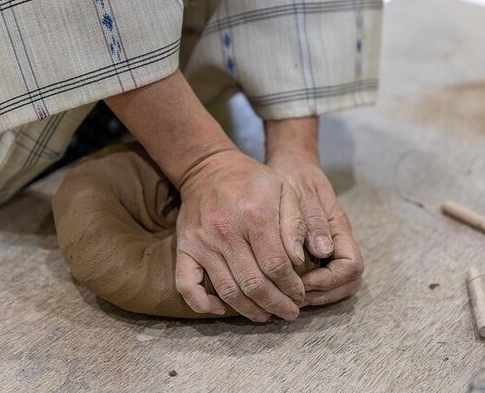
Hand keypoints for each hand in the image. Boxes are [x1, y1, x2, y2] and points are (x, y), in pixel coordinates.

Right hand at [175, 149, 307, 321]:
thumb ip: (297, 223)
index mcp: (255, 216)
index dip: (292, 287)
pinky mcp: (184, 248)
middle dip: (276, 304)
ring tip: (266, 316)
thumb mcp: (285, 189)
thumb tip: (299, 260)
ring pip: (227, 290)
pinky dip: (202, 304)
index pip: (276, 266)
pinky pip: (186, 285)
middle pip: (254, 284)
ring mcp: (202, 243)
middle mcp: (226, 232)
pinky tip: (221, 309)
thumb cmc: (253, 180)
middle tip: (289, 313)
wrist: (209, 168)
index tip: (300, 294)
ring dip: (249, 310)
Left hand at [265, 117, 363, 306]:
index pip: (352, 267)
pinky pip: (320, 280)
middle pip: (349, 283)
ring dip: (315, 295)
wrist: (288, 167)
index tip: (302, 281)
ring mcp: (328, 251)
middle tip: (294, 295)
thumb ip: (313, 221)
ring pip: (336, 286)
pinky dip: (306, 289)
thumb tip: (324, 251)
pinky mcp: (314, 255)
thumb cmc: (294, 178)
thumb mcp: (302, 194)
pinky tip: (282, 285)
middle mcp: (338, 243)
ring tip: (287, 294)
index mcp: (340, 229)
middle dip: (324, 294)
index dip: (329, 280)